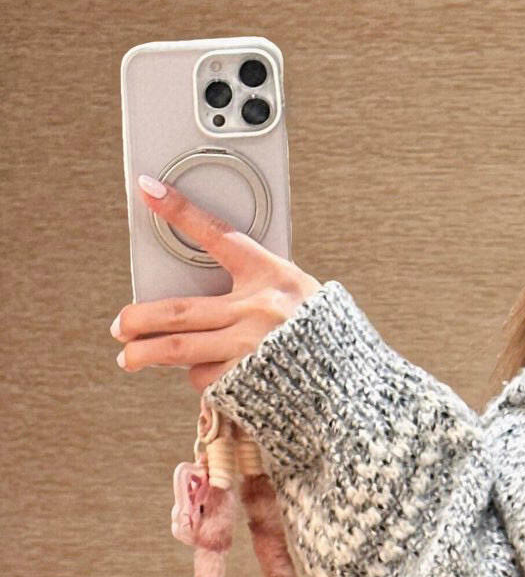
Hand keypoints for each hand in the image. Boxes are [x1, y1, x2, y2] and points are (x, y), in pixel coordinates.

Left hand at [113, 174, 323, 391]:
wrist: (352, 387)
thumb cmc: (326, 337)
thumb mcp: (300, 296)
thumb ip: (256, 290)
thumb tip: (206, 297)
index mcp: (273, 278)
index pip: (219, 236)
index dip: (182, 211)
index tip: (150, 190)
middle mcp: (258, 312)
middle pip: (179, 311)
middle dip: (140, 318)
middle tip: (120, 325)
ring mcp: (251, 350)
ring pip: (180, 350)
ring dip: (147, 354)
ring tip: (131, 357)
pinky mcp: (248, 384)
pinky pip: (205, 378)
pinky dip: (198, 375)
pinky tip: (202, 372)